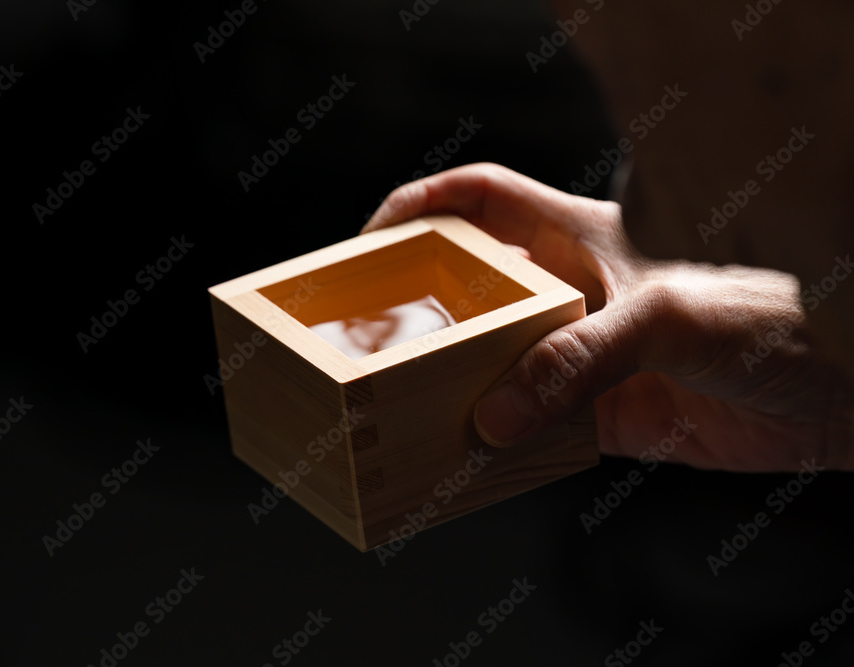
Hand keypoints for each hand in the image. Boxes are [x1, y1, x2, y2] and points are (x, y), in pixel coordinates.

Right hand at [362, 163, 853, 471]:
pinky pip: (526, 426)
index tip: (371, 241)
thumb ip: (580, 358)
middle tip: (372, 338)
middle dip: (418, 304)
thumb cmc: (770, 316)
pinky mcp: (595, 415)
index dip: (420, 205)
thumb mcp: (668, 317)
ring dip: (451, 383)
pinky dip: (495, 443)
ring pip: (490, 362)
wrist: (833, 398)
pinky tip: (469, 457)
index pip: (481, 199)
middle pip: (470, 285)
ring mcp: (577, 355)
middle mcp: (569, 294)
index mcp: (580, 239)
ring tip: (406, 407)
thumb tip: (496, 414)